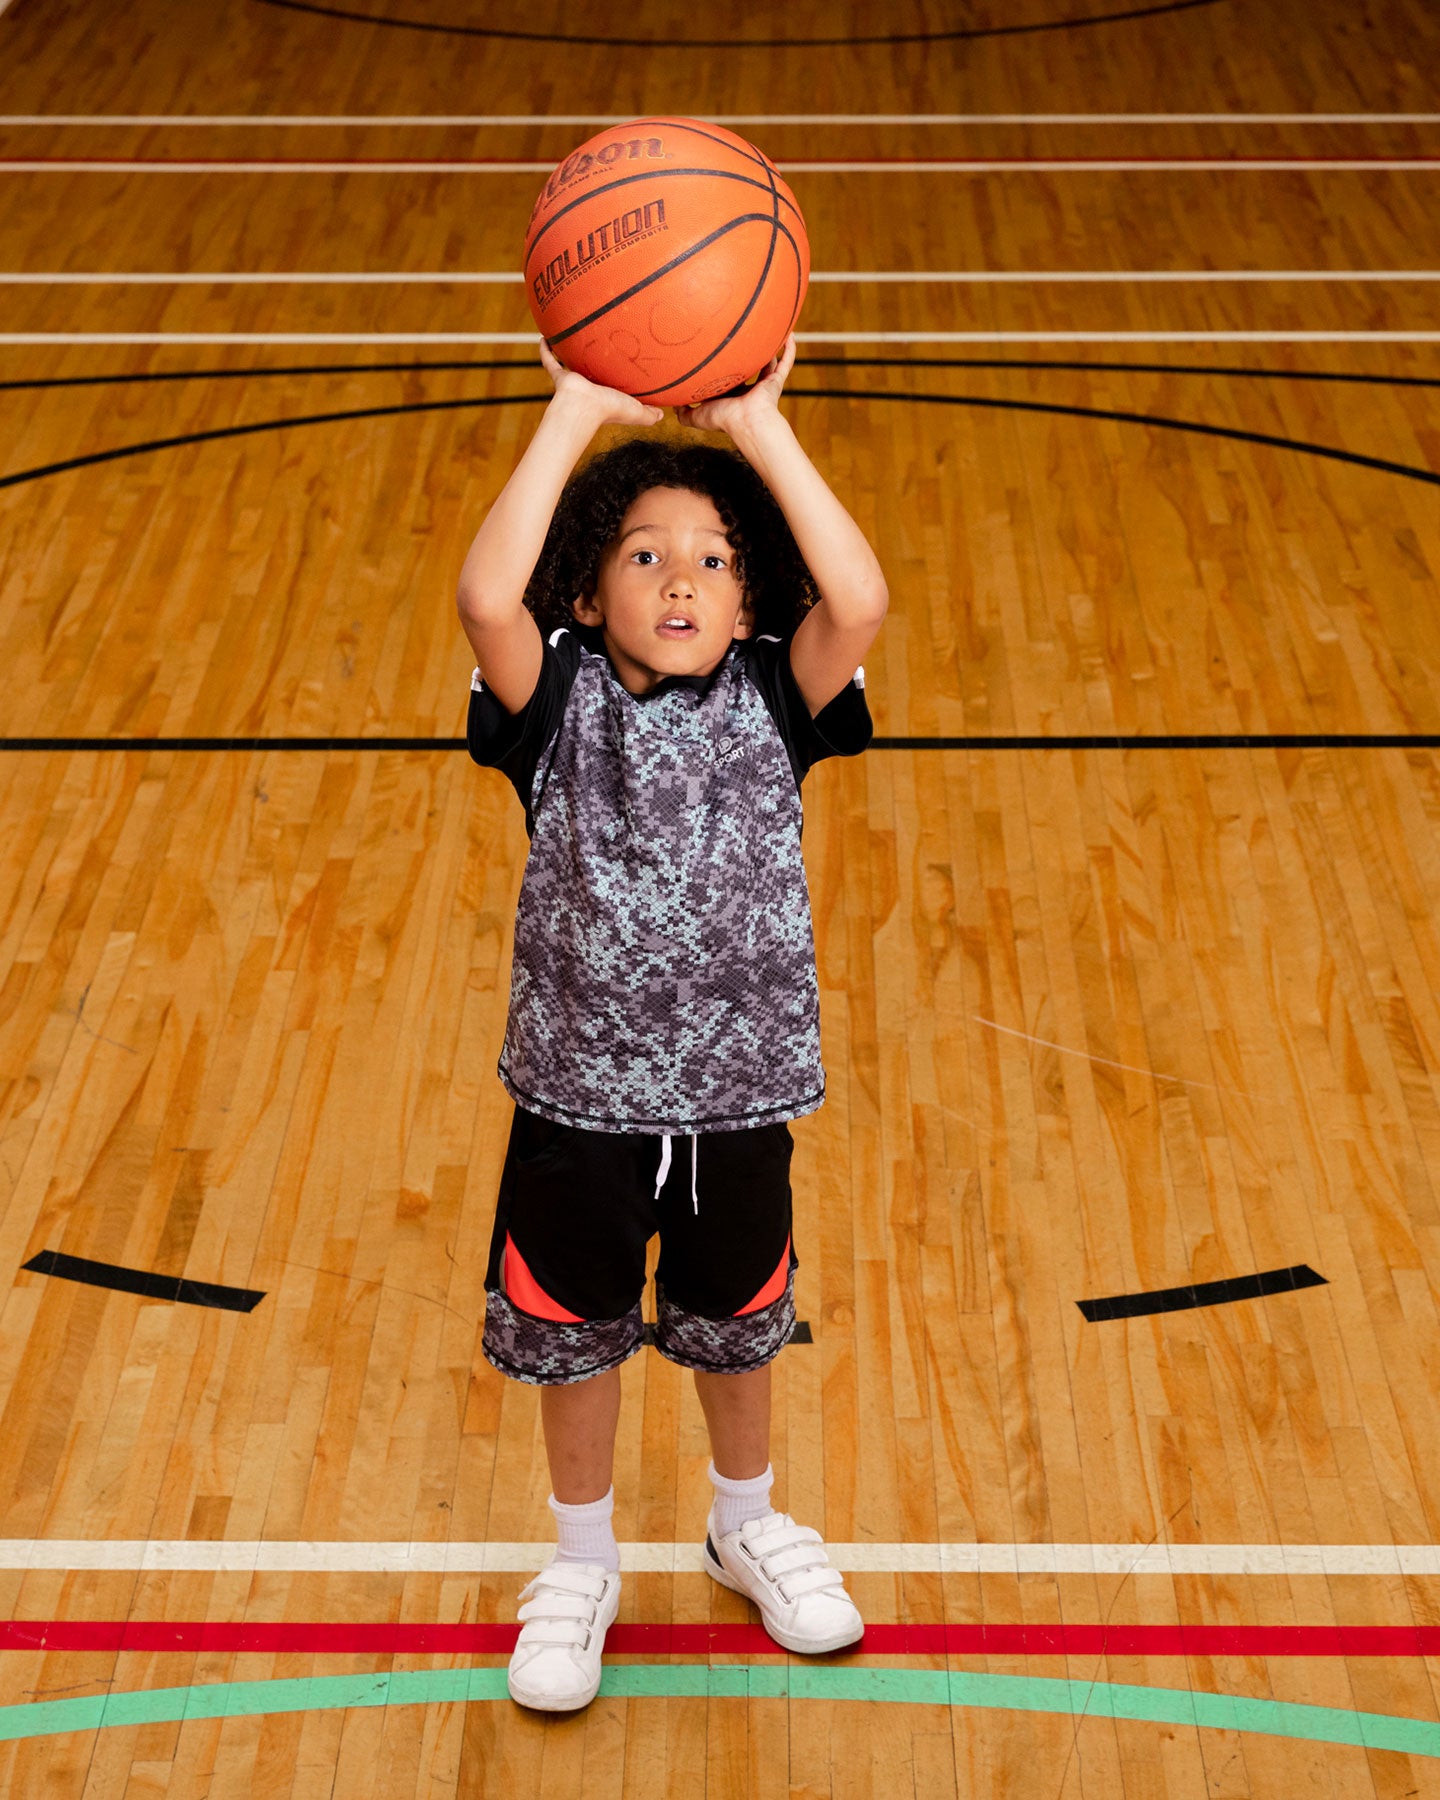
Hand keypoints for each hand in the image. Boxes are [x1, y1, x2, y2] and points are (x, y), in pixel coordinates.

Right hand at [539, 339, 663, 428]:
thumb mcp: (637, 412)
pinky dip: (546, 350)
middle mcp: (590, 385)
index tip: (621, 358)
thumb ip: (650, 415)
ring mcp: (574, 380)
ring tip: (570, 335)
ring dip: (568, 351)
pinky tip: (544, 337)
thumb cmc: (610, 410)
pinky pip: (550, 360)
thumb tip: (663, 415)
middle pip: (591, 370)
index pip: (611, 382)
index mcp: (606, 392)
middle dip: (592, 359)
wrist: (585, 408)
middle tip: (596, 341)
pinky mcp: (561, 376)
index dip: (615, 373)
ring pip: (570, 363)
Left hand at [675, 334, 795, 435]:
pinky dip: (789, 349)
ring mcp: (764, 384)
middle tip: (743, 338)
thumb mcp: (697, 416)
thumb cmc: (724, 419)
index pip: (729, 379)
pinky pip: (786, 362)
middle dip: (747, 356)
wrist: (746, 421)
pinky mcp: (776, 381)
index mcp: (733, 395)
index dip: (724, 369)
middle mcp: (749, 388)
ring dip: (771, 349)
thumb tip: (672, 405)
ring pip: (769, 362)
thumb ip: (684, 413)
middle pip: (748, 368)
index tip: (719, 355)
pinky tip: (790, 334)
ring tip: (770, 331)